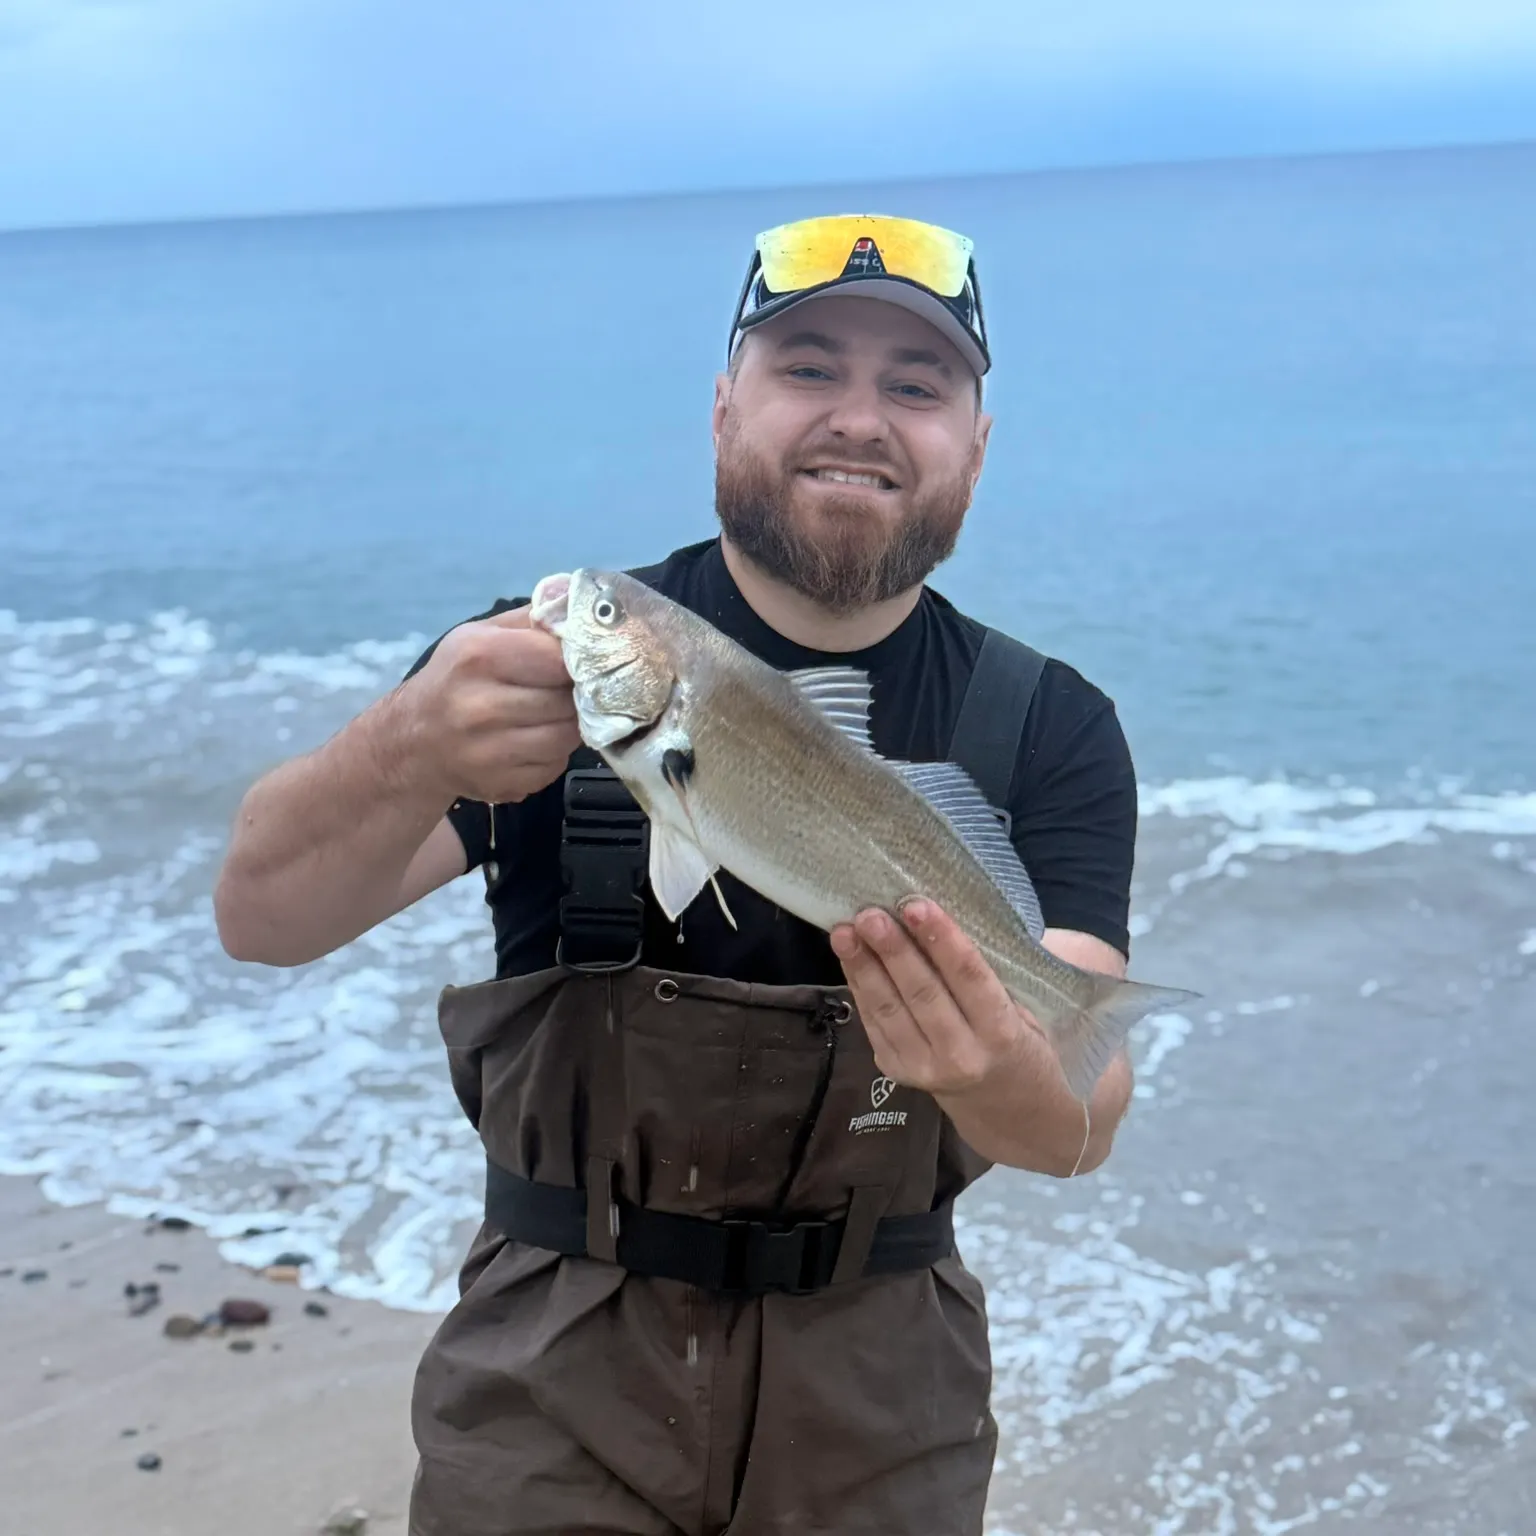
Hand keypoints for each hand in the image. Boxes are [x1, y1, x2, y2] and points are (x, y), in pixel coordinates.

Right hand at [400, 606, 581, 804]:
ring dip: (568, 726)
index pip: (560, 658)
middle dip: (575, 695)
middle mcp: (480, 706)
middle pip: (567, 701)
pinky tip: (532, 741)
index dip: (579, 660)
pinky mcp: (500, 784)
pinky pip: (553, 767)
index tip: (581, 662)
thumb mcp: (482, 634)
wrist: (413, 740)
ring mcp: (489, 752)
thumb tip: (584, 607)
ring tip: (550, 714)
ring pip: (566, 737)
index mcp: (480, 656)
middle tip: (565, 691)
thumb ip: (534, 619)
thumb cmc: (456, 678)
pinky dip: (553, 755)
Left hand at [829, 899, 1033, 1098]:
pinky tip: (849, 956)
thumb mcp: (1023, 1008)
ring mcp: (924, 1068)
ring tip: (844, 931)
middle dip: (892, 950)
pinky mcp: (896, 1071)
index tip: (915, 905)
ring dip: (863, 967)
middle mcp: (961, 1054)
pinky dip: (858, 986)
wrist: (1003, 1105)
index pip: (969, 977)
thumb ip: (987, 972)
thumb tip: (940, 915)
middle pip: (922, 993)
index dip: (941, 939)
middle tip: (869, 914)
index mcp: (1001, 1032)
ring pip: (889, 1010)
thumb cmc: (1017, 1039)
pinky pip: (874, 1022)